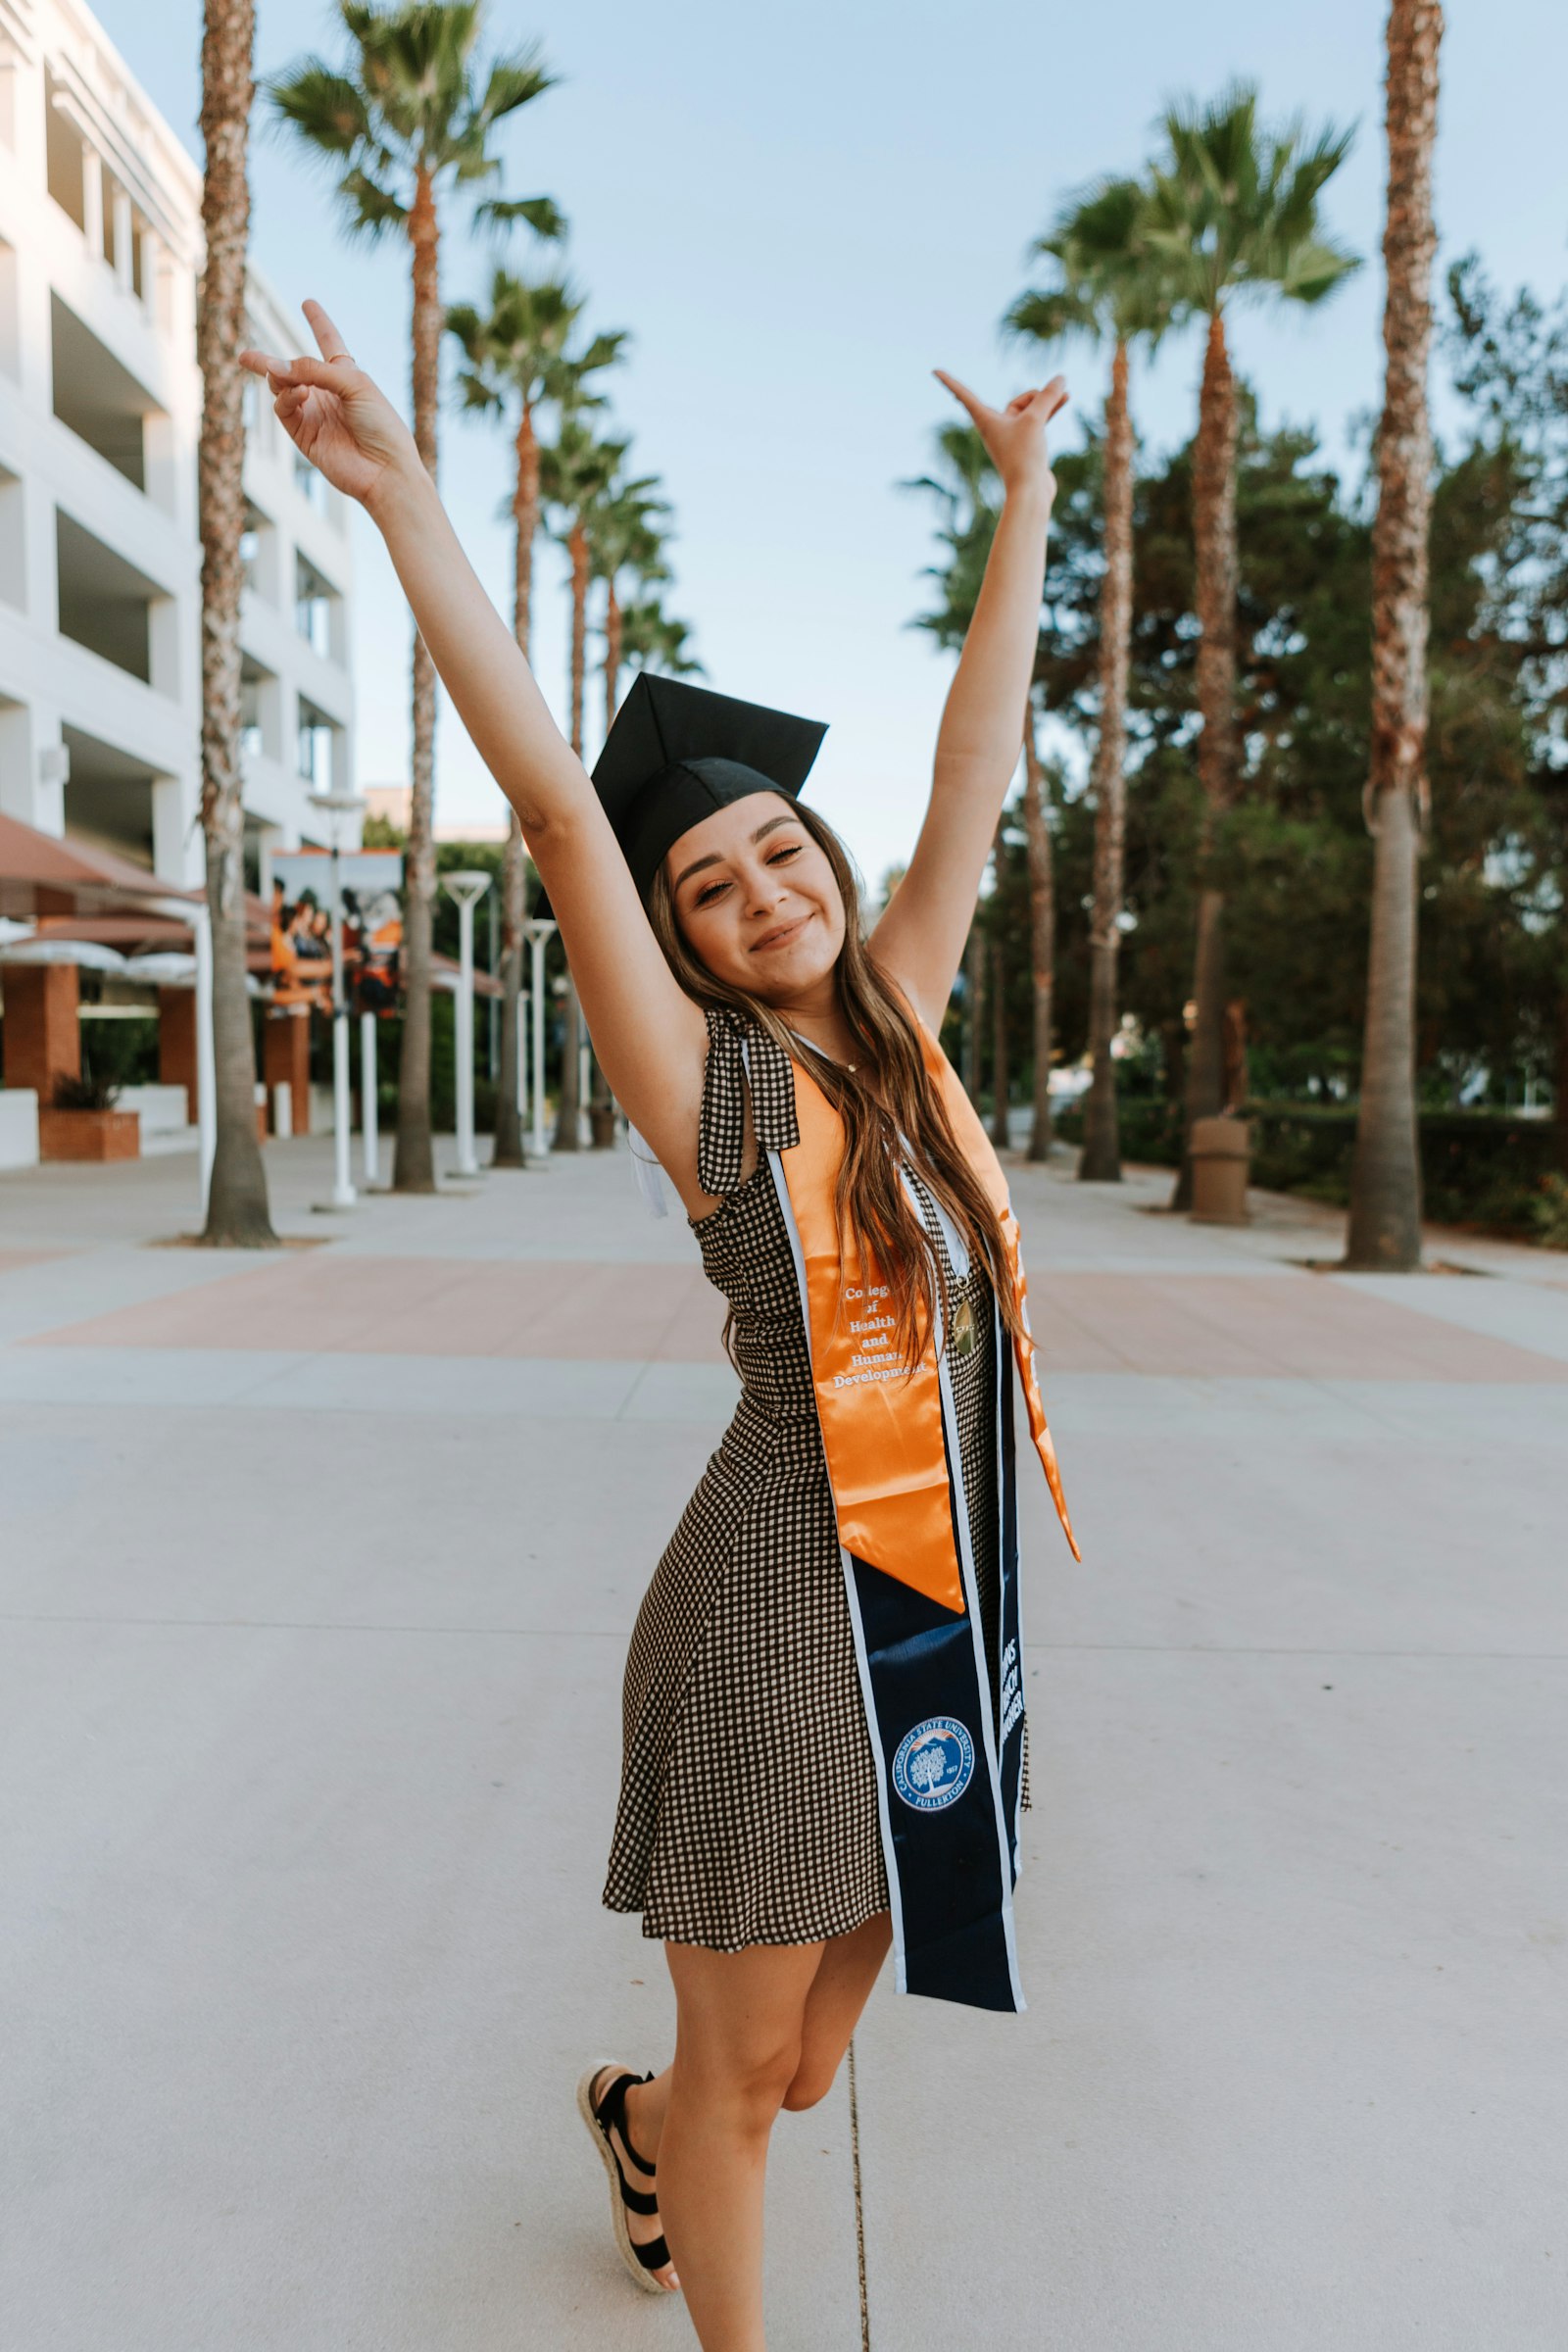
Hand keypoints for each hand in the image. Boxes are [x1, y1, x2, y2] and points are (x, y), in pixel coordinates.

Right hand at [239, 300, 419, 509]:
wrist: (385, 469)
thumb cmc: (381, 424)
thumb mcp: (354, 383)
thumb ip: (314, 369)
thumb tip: (274, 365)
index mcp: (347, 375)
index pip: (329, 343)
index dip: (319, 323)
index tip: (308, 303)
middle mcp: (327, 392)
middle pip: (291, 369)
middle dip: (268, 362)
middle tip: (245, 357)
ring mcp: (313, 413)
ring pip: (280, 386)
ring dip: (279, 376)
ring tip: (283, 376)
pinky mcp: (303, 434)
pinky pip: (283, 407)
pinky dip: (286, 396)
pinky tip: (300, 394)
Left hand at [933, 370, 1068, 500]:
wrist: (1030, 491)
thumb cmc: (1025, 456)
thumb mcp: (1036, 420)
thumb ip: (1048, 396)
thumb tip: (1060, 379)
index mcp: (985, 420)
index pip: (963, 394)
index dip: (950, 382)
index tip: (934, 371)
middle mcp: (995, 427)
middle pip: (1019, 400)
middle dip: (1037, 396)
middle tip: (1050, 403)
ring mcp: (1012, 436)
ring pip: (1031, 410)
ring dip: (1047, 401)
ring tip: (1067, 393)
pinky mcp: (1026, 444)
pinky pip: (1038, 420)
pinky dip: (1049, 411)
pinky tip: (1065, 400)